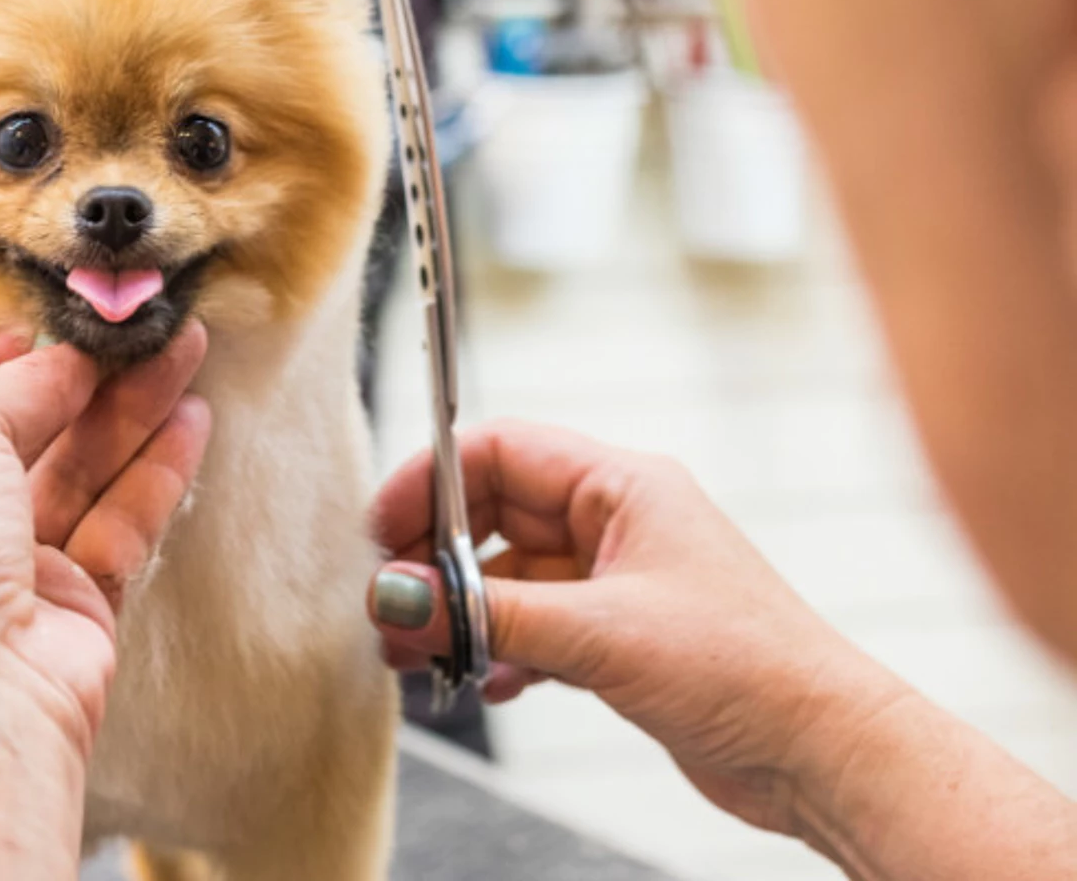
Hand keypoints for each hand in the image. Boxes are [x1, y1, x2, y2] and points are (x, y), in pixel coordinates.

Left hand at [0, 323, 209, 757]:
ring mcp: (6, 567)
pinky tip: (192, 423)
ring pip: (81, 470)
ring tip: (188, 350)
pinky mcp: (73, 605)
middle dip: (85, 375)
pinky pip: (120, 523)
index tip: (48, 323)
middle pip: (23, 427)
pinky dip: (156, 473)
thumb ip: (13, 384)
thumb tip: (67, 360)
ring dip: (134, 410)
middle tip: (149, 329)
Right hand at [368, 420, 904, 836]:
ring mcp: (615, 579)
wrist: (818, 751)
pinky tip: (485, 683)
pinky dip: (500, 649)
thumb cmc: (744, 669)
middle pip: (493, 514)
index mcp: (621, 486)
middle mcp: (614, 521)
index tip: (384, 532)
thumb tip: (403, 596)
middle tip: (393, 608)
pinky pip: (532, 624)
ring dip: (460, 612)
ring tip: (417, 654)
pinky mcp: (617, 635)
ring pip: (508, 576)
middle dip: (436, 560)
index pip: (500, 452)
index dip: (432, 482)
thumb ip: (491, 612)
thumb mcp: (600, 634)